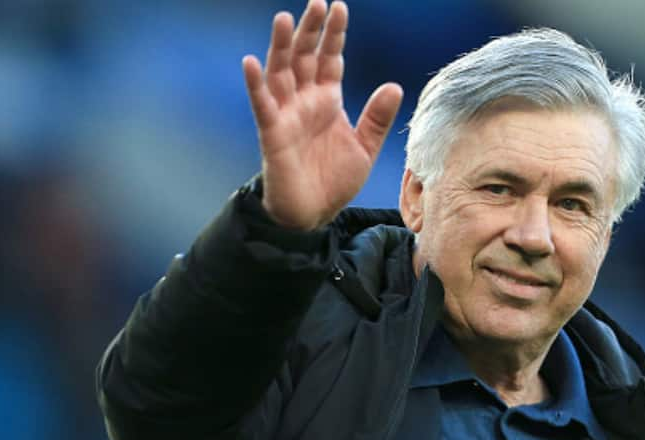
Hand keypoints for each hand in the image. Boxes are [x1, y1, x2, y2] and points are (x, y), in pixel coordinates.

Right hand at [242, 0, 402, 229]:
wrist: (314, 214)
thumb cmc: (334, 180)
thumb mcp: (365, 147)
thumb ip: (377, 118)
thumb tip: (394, 86)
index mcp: (327, 100)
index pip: (330, 59)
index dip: (334, 35)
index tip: (340, 7)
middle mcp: (305, 101)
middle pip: (305, 57)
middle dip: (311, 30)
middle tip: (317, 2)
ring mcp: (286, 114)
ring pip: (281, 72)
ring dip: (281, 46)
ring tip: (284, 18)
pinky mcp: (271, 133)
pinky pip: (262, 105)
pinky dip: (255, 85)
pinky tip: (251, 62)